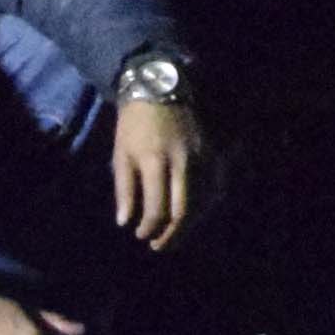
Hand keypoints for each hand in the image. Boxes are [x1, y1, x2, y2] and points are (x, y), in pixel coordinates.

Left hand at [109, 95, 202, 249]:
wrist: (160, 89)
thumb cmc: (134, 124)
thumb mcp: (120, 154)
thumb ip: (124, 189)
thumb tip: (125, 222)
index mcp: (155, 162)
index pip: (156, 207)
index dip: (148, 227)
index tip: (140, 235)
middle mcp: (182, 162)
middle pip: (184, 210)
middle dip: (172, 234)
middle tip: (160, 246)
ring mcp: (201, 157)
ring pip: (202, 202)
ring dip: (189, 224)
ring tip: (175, 236)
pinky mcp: (211, 152)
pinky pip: (213, 187)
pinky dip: (206, 206)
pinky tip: (196, 216)